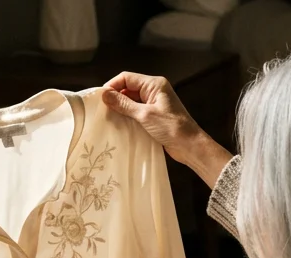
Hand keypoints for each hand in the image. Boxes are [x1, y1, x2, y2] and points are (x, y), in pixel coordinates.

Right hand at [102, 72, 232, 187]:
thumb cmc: (171, 128)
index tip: (100, 98)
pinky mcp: (154, 114)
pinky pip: (137, 110)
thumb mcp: (145, 115)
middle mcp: (154, 90)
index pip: (127, 77)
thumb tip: (105, 95)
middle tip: (102, 109)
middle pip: (128, 87)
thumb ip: (124, 104)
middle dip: (115, 96)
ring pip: (132, 100)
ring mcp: (155, 102)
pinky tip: (120, 123)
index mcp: (154, 84)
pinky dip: (128, 115)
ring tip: (108, 116)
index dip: (112, 85)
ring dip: (121, 107)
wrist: (190, 145)